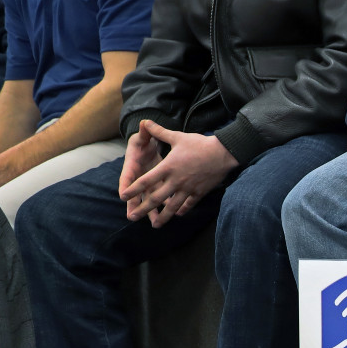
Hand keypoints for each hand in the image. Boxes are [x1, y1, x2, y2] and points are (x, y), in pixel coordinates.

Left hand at [118, 121, 237, 227]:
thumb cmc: (199, 144)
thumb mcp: (177, 136)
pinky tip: (177, 215)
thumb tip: (144, 121)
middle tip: (133, 217)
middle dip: (143, 209)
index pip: (146, 180)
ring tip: (155, 225)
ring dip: (163, 217)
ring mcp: (188, 188)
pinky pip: (188, 205)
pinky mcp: (199, 192)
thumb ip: (159, 132)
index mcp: (168, 167)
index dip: (134, 189)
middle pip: (156, 198)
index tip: (124, 196)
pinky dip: (182, 210)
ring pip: (172, 206)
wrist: (222, 154)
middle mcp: (175, 181)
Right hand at [118, 124, 161, 217]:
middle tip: (132, 217)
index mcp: (133, 165)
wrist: (150, 145)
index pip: (127, 176)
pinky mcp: (157, 185)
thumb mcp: (143, 137)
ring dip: (151, 210)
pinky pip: (161, 196)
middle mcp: (139, 176)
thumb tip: (144, 123)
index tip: (123, 195)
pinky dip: (165, 204)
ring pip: (149, 198)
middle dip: (134, 205)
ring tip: (154, 222)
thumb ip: (145, 133)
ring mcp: (148, 182)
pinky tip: (170, 213)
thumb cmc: (144, 141)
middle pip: (136, 192)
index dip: (126, 186)